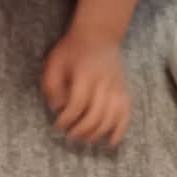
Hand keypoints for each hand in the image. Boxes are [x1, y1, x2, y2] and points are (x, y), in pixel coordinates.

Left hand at [42, 27, 130, 144]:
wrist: (99, 34)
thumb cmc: (73, 49)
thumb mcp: (54, 61)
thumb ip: (51, 84)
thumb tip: (56, 107)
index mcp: (84, 75)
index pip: (77, 104)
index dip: (67, 119)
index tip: (58, 125)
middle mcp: (103, 83)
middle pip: (95, 115)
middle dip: (81, 130)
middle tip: (70, 135)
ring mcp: (117, 88)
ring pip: (111, 118)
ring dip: (97, 133)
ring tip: (85, 138)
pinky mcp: (124, 92)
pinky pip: (126, 115)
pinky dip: (120, 131)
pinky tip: (111, 142)